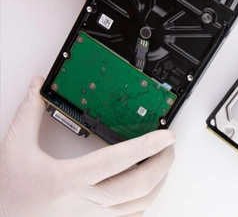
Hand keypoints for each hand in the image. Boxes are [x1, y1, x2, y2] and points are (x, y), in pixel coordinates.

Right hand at [0, 77, 175, 216]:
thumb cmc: (9, 191)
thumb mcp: (14, 148)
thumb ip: (29, 114)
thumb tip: (39, 85)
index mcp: (66, 180)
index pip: (115, 161)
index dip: (145, 146)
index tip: (166, 135)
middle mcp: (84, 202)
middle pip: (138, 185)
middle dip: (162, 163)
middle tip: (170, 145)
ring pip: (140, 204)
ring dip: (159, 181)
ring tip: (163, 162)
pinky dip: (146, 200)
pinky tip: (147, 186)